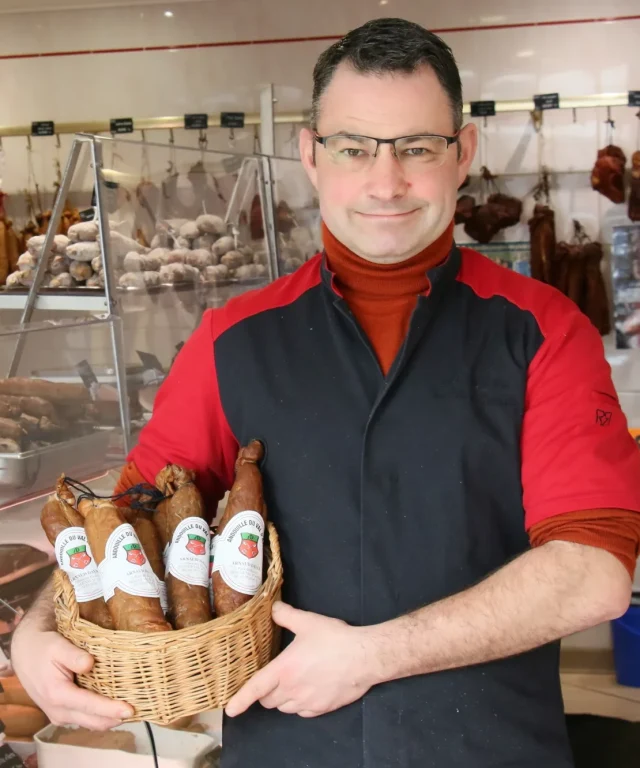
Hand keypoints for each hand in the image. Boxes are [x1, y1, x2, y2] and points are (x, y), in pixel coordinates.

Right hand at [11, 629, 133, 729]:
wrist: (27, 652)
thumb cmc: (43, 647)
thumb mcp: (56, 645)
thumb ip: (73, 655)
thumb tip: (90, 663)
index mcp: (57, 694)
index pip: (89, 706)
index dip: (110, 709)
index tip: (130, 709)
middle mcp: (59, 710)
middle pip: (94, 721)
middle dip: (116, 718)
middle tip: (141, 708)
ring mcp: (61, 714)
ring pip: (92, 723)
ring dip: (111, 718)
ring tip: (134, 708)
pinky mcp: (65, 712)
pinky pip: (87, 718)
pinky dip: (102, 715)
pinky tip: (116, 705)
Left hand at [225, 602, 377, 718]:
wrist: (364, 657)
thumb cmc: (335, 639)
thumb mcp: (308, 622)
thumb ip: (287, 616)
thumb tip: (274, 608)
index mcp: (284, 669)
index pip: (255, 688)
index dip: (240, 699)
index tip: (230, 709)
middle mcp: (292, 689)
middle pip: (268, 700)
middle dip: (266, 691)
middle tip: (274, 676)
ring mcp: (307, 702)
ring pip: (284, 707)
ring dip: (282, 698)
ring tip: (292, 681)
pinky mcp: (321, 709)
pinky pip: (302, 712)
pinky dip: (299, 704)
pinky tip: (308, 690)